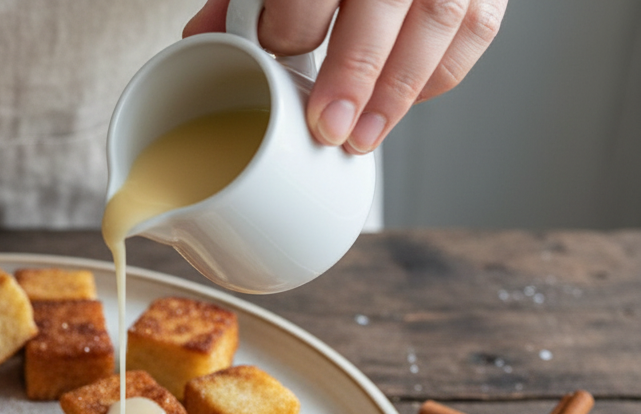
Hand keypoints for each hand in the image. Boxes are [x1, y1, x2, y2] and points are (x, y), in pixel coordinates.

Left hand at [185, 0, 505, 153]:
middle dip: (356, 71)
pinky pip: (476, 29)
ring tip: (363, 138)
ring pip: (441, 21)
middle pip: (386, 2)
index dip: (293, 24)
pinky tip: (405, 102)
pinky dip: (439, 75)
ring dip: (399, 90)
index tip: (275, 59)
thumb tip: (200, 40)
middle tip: (330, 127)